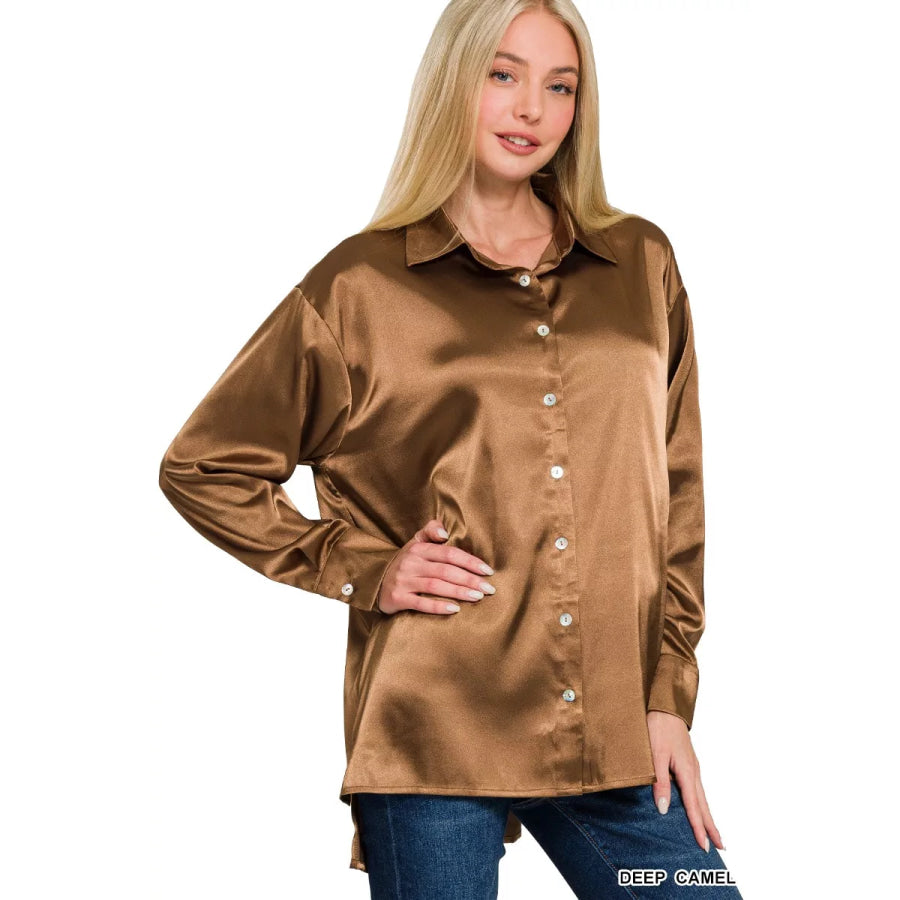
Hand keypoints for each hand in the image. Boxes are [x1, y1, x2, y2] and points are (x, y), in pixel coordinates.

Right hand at [376, 519, 495, 614]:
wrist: (375, 583)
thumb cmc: (404, 563)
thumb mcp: (415, 543)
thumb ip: (431, 531)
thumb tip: (445, 532)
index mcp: (418, 549)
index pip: (449, 553)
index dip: (470, 562)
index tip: (488, 571)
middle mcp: (411, 563)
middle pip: (446, 570)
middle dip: (470, 579)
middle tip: (489, 589)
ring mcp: (403, 581)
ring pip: (436, 586)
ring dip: (459, 591)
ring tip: (478, 597)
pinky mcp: (397, 598)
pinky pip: (421, 603)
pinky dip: (439, 606)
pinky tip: (456, 609)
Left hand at [646, 710, 725, 852]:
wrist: (664, 706)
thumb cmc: (658, 727)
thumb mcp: (655, 755)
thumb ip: (659, 782)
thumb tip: (664, 809)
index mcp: (687, 772)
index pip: (694, 806)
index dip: (698, 827)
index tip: (704, 845)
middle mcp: (693, 771)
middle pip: (703, 804)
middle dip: (710, 826)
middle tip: (719, 847)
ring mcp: (692, 766)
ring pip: (701, 797)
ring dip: (706, 815)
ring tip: (712, 832)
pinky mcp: (687, 762)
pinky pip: (696, 788)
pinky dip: (700, 802)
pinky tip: (697, 806)